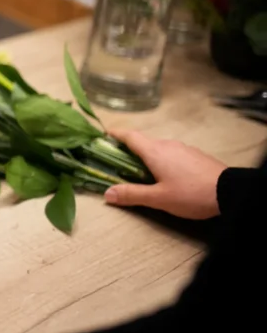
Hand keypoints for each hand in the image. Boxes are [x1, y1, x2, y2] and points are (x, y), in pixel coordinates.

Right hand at [104, 130, 226, 219]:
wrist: (230, 192)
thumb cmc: (191, 193)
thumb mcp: (158, 198)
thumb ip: (132, 194)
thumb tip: (107, 193)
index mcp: (154, 151)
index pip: (129, 136)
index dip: (114, 134)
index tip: (103, 135)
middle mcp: (167, 145)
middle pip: (142, 142)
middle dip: (128, 150)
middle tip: (116, 162)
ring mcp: (183, 149)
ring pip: (158, 148)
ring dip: (146, 156)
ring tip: (140, 172)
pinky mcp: (194, 156)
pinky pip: (171, 154)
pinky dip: (161, 160)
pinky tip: (165, 176)